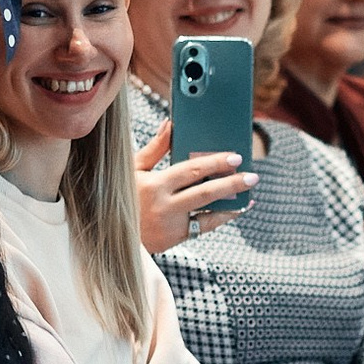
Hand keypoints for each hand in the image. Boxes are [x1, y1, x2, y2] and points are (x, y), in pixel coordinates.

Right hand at [135, 122, 257, 252]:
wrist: (112, 234)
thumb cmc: (123, 194)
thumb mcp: (133, 169)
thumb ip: (155, 148)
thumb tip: (170, 124)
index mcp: (154, 184)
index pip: (191, 171)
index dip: (215, 163)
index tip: (235, 157)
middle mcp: (164, 206)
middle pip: (205, 193)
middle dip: (231, 183)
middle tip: (252, 176)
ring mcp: (171, 225)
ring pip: (209, 215)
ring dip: (232, 205)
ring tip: (249, 194)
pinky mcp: (175, 239)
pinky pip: (204, 227)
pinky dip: (222, 218)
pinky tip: (236, 209)